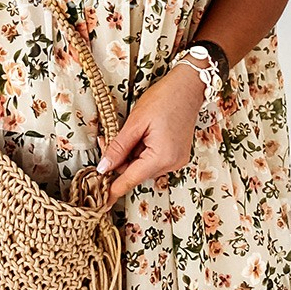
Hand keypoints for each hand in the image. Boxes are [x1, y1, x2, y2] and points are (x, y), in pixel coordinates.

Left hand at [95, 65, 204, 206]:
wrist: (188, 86)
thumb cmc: (165, 98)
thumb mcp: (135, 122)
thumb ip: (118, 147)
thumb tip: (104, 167)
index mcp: (162, 157)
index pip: (131, 179)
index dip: (114, 190)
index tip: (102, 203)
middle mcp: (172, 164)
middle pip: (136, 173)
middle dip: (119, 160)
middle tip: (105, 140)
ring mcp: (177, 160)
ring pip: (144, 167)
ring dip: (131, 155)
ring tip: (130, 131)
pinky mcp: (178, 155)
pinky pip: (154, 160)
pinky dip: (143, 152)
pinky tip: (142, 135)